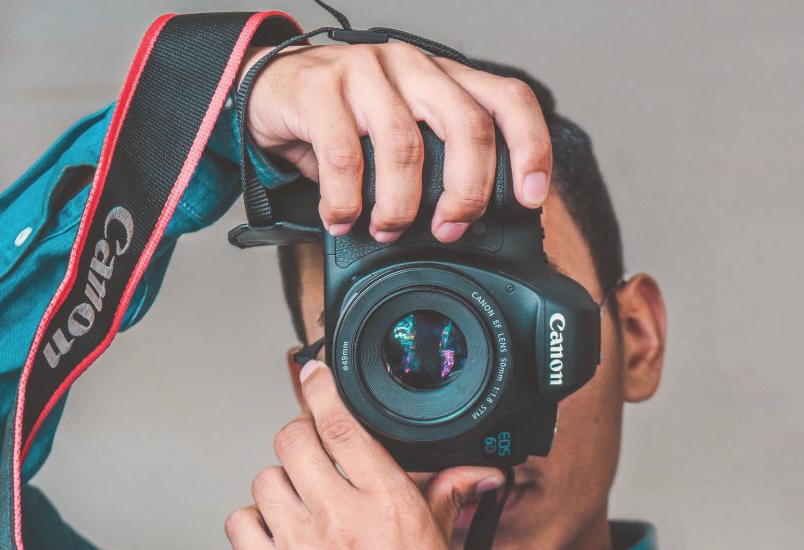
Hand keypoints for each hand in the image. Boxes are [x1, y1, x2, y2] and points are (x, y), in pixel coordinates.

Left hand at [225, 360, 501, 549]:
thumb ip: (446, 497)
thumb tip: (476, 472)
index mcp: (389, 505)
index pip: (343, 424)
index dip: (320, 387)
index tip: (311, 372)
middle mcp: (340, 519)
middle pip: (293, 440)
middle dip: (302, 439)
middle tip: (314, 456)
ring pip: (264, 479)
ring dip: (281, 485)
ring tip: (302, 508)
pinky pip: (240, 523)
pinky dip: (255, 524)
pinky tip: (280, 538)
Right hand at [238, 41, 551, 242]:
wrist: (272, 89)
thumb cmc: (346, 119)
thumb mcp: (402, 133)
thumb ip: (438, 161)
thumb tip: (471, 222)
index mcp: (443, 78)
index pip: (508, 100)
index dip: (530, 149)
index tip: (531, 198)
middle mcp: (413, 67)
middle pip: (467, 125)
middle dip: (467, 191)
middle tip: (450, 228)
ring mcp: (366, 72)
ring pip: (405, 145)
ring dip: (401, 204)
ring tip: (387, 229)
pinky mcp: (319, 88)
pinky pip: (342, 156)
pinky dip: (345, 201)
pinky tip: (342, 218)